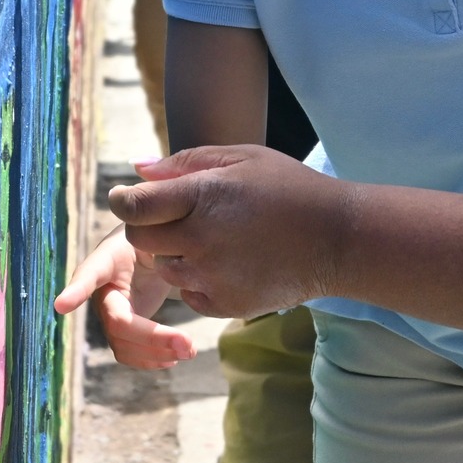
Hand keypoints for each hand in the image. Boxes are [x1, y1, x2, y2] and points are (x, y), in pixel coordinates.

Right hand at [54, 227, 197, 368]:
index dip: (75, 290)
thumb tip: (174, 259)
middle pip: (118, 323)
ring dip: (155, 353)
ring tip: (189, 351)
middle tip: (188, 344)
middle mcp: (101, 292)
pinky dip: (151, 359)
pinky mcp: (121, 329)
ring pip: (122, 345)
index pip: (87, 275)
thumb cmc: (148, 237)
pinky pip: (129, 352)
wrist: (143, 251)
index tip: (61, 305)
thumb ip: (158, 245)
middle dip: (152, 338)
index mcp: (105, 261)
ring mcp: (109, 314)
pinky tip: (174, 357)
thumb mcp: (153, 234)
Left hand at [111, 145, 353, 318]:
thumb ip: (185, 162)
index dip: (123, 200)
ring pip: (164, 269)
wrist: (339, 240)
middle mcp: (202, 239)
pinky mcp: (225, 305)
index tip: (129, 197)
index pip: (134, 205)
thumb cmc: (289, 188)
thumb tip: (138, 170)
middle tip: (175, 217)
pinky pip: (189, 295)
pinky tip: (228, 261)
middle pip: (140, 240)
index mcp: (203, 195)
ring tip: (211, 238)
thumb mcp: (242, 158)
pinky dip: (198, 281)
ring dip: (175, 254)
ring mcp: (212, 276)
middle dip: (148, 227)